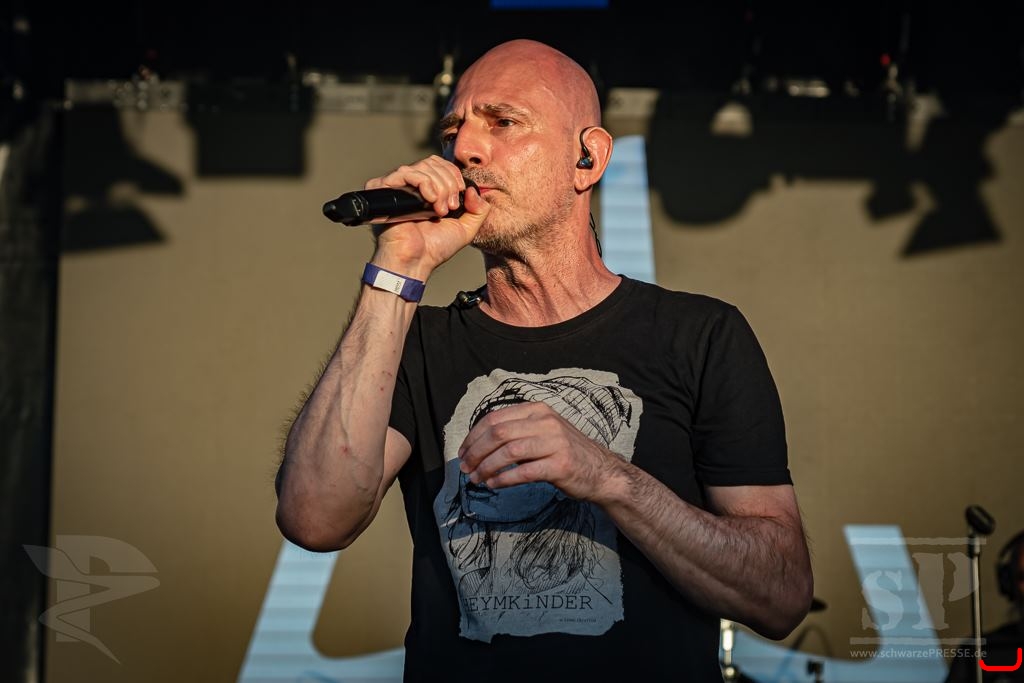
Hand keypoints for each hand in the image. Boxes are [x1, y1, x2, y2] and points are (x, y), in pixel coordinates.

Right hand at [364, 155, 489, 279]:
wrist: (416, 260)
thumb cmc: (435, 248)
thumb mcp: (466, 229)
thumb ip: (479, 210)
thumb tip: (473, 189)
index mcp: (427, 190)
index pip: (441, 164)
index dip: (454, 175)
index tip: (459, 198)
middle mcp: (411, 186)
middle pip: (434, 162)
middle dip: (449, 183)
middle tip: (450, 208)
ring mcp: (398, 186)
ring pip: (423, 166)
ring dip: (440, 187)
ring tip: (440, 210)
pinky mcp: (384, 189)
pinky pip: (406, 172)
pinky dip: (424, 183)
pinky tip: (429, 201)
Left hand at [457, 402, 623, 502]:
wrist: (601, 471)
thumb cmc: (566, 452)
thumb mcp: (543, 431)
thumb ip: (516, 431)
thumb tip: (478, 444)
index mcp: (537, 410)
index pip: (495, 418)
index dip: (473, 436)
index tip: (463, 452)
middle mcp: (546, 422)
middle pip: (498, 433)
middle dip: (476, 452)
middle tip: (466, 468)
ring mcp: (555, 443)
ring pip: (509, 452)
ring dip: (486, 467)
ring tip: (477, 479)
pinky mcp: (560, 465)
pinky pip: (524, 472)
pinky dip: (504, 479)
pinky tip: (494, 485)